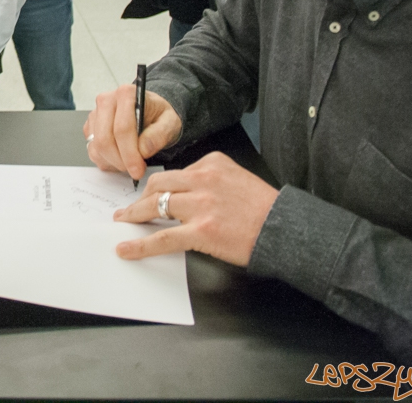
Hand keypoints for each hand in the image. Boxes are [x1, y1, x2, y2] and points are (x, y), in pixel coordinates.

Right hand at [83, 85, 181, 180]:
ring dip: (114, 162)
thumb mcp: (170, 123)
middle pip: (105, 139)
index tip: (138, 169)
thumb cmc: (159, 116)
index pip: (122, 128)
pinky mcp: (90, 128)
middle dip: (120, 161)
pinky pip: (93, 151)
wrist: (151, 113)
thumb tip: (143, 150)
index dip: (130, 153)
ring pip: (97, 148)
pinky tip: (122, 159)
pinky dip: (107, 161)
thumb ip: (159, 135)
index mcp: (125, 94)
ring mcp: (95, 115)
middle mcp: (106, 101)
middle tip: (135, 171)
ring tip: (131, 163)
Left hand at [112, 152, 278, 266]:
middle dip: (140, 197)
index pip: (175, 172)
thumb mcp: (238, 179)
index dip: (159, 186)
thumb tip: (187, 193)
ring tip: (125, 222)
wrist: (286, 229)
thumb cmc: (266, 209)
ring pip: (156, 206)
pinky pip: (162, 237)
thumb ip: (211, 180)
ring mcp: (201, 204)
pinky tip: (127, 248)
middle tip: (130, 208)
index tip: (150, 194)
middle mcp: (204, 179)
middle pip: (158, 184)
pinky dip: (140, 245)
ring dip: (135, 215)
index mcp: (212, 163)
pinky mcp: (201, 230)